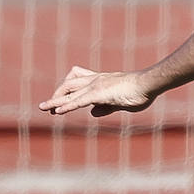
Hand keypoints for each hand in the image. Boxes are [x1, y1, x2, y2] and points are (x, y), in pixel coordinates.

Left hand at [39, 66, 155, 116]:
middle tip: (48, 106)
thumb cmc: (141, 91)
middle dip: (57, 94)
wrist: (149, 83)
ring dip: (55, 100)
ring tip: (43, 108)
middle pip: (68, 84)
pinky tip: (58, 112)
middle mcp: (95, 80)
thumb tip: (93, 113)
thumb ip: (106, 107)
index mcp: (101, 80)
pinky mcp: (98, 94)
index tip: (60, 99)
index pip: (78, 80)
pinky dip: (66, 106)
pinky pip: (78, 101)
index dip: (67, 89)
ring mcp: (96, 86)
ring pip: (69, 92)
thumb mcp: (121, 101)